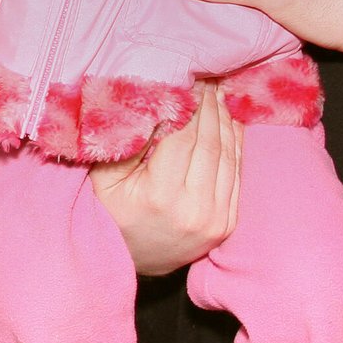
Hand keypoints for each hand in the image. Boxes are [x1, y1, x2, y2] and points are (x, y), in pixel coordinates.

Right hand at [90, 83, 240, 275]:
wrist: (128, 262)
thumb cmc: (111, 213)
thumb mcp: (105, 178)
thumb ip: (129, 141)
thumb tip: (155, 100)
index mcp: (162, 197)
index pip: (184, 137)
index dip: (189, 104)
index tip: (188, 80)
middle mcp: (195, 209)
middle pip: (210, 142)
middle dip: (210, 106)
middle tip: (206, 80)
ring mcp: (216, 219)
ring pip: (228, 155)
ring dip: (225, 120)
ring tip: (218, 94)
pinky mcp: (227, 224)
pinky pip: (237, 173)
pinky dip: (236, 143)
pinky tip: (229, 122)